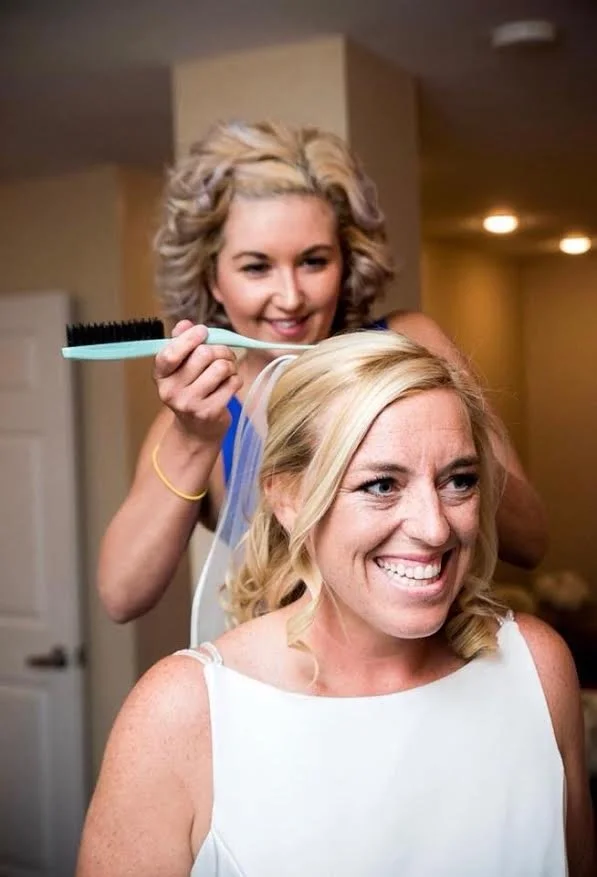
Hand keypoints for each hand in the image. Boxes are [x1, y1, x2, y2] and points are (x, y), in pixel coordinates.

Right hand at [153, 321, 242, 444]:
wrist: (196, 431)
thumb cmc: (191, 391)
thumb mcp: (180, 368)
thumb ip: (182, 343)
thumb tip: (185, 324)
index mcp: (161, 376)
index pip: (170, 353)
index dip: (190, 338)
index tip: (203, 332)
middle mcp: (171, 391)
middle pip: (203, 354)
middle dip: (219, 350)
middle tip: (223, 355)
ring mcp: (190, 403)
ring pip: (221, 367)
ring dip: (230, 365)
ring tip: (227, 371)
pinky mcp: (210, 412)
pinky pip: (232, 383)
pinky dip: (236, 379)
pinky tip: (230, 384)